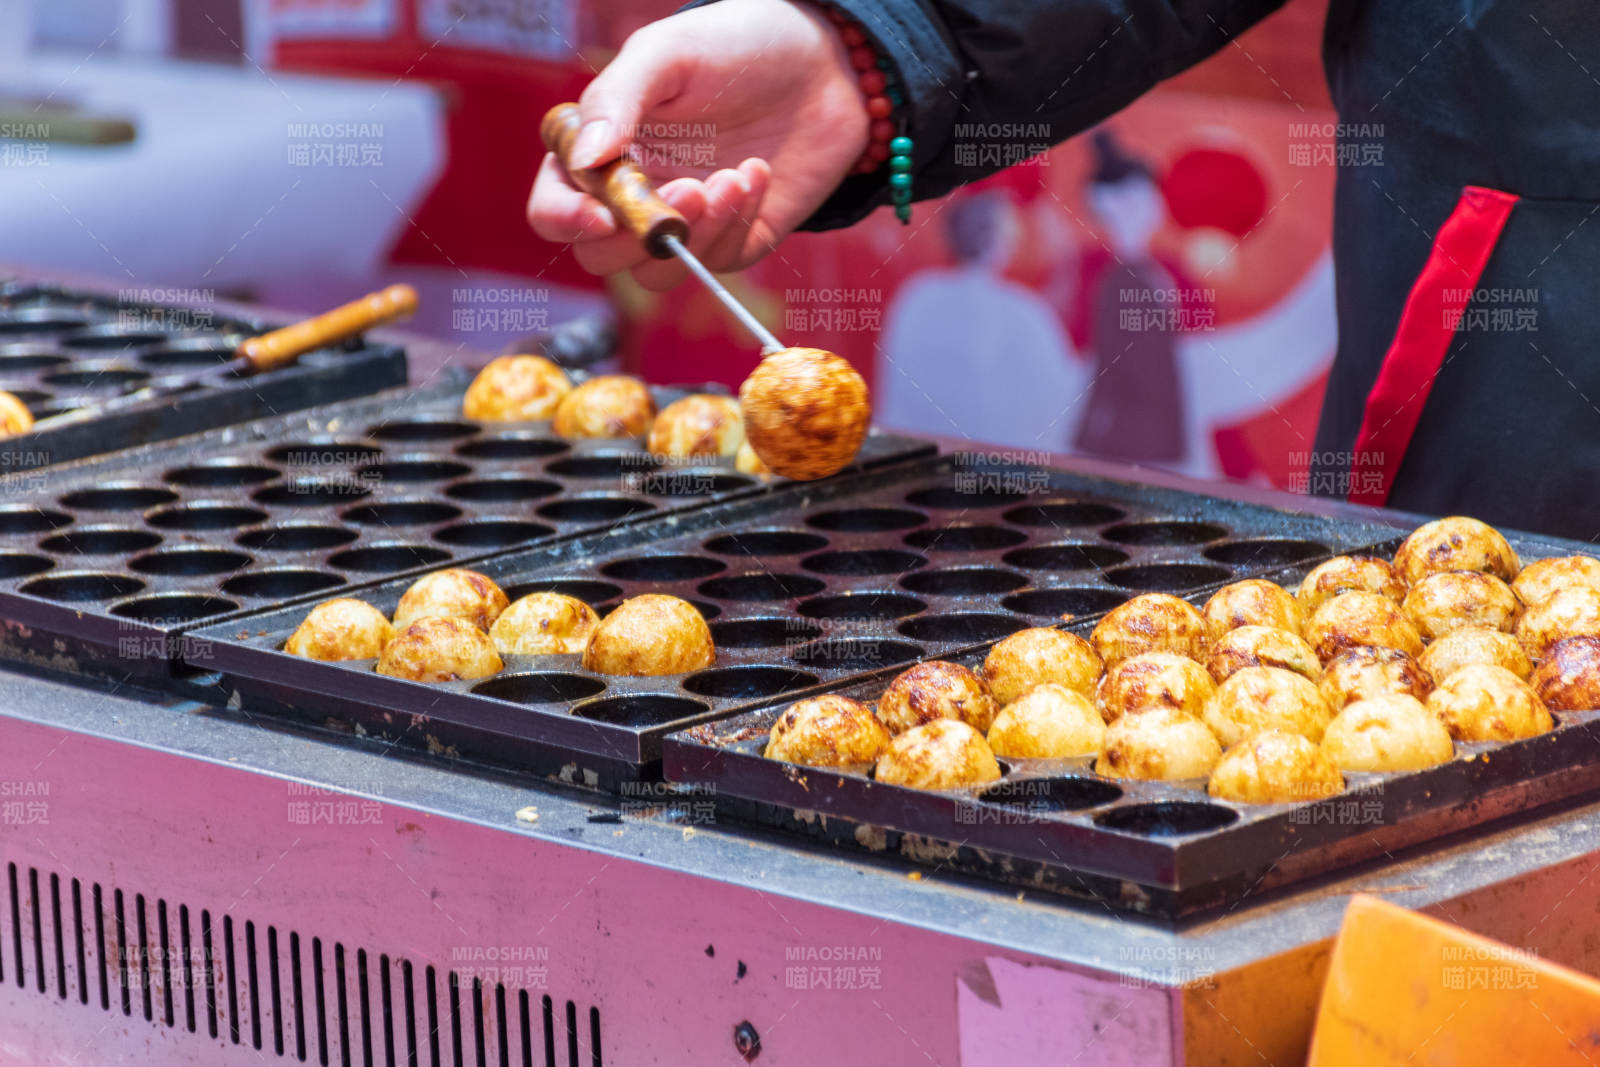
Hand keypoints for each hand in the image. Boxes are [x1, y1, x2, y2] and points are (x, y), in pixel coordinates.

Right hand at [527, 0, 869, 289]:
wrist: (823, 59)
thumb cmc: (735, 44)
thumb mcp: (668, 53)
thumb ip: (616, 99)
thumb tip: (583, 161)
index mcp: (600, 151)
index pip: (554, 207)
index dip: (566, 219)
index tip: (603, 213)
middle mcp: (634, 195)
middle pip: (599, 256)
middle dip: (638, 234)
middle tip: (689, 187)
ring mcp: (683, 223)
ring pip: (656, 273)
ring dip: (692, 237)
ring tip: (732, 179)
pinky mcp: (734, 239)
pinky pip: (718, 262)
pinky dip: (737, 223)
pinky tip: (757, 174)